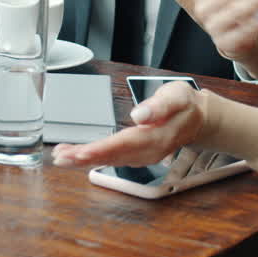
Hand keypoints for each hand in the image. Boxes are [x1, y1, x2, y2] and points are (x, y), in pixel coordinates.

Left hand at [52, 82, 204, 167]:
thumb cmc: (184, 105)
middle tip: (60, 158)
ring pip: (110, 160)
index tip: (81, 152)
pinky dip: (93, 158)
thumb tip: (139, 115)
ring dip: (84, 160)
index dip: (101, 150)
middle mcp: (148, 151)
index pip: (124, 145)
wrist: (197, 119)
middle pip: (113, 156)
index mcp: (157, 137)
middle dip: (85, 158)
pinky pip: (112, 159)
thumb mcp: (177, 96)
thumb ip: (159, 106)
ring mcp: (142, 156)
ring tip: (61, 157)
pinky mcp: (136, 156)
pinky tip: (77, 156)